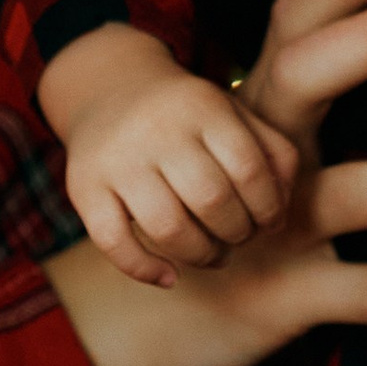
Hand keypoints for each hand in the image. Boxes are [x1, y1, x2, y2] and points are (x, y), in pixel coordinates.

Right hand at [42, 0, 366, 365]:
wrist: (130, 324)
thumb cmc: (219, 220)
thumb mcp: (246, 148)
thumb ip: (305, 99)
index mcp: (255, 105)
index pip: (297, 17)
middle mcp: (258, 154)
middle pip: (305, 74)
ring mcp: (268, 227)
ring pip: (353, 191)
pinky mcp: (284, 294)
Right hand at [44, 25, 298, 285]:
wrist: (109, 88)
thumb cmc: (187, 115)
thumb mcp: (233, 114)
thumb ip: (272, 152)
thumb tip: (282, 210)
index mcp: (202, 106)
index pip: (249, 169)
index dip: (268, 208)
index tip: (268, 222)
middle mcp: (157, 128)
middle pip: (211, 199)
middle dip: (237, 232)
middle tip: (239, 237)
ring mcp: (117, 158)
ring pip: (166, 227)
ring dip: (201, 255)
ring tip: (214, 255)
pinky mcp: (83, 185)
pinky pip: (113, 242)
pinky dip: (144, 269)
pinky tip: (169, 277)